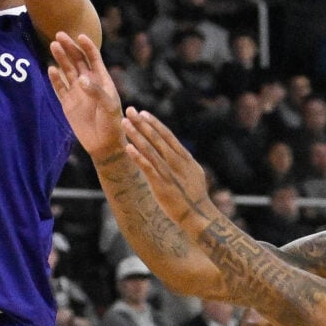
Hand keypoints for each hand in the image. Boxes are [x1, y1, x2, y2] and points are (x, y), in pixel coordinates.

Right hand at [46, 30, 123, 156]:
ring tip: (53, 46)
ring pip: (67, 71)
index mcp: (102, 80)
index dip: (87, 46)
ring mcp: (77, 93)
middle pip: (77, 60)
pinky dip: (55, 79)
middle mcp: (88, 83)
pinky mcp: (67, 104)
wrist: (104, 144)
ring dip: (60, 58)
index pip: (94, 58)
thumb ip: (96, 91)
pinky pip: (60, 88)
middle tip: (59, 35)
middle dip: (69, 47)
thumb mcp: (109, 106)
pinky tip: (50, 68)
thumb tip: (80, 79)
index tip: (80, 35)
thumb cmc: (113, 124)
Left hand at [121, 107, 215, 231]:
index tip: (143, 113)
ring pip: (150, 149)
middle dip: (142, 123)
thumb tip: (178, 153)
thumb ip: (184, 162)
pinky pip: (148, 167)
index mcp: (185, 158)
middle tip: (130, 110)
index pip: (168, 136)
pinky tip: (128, 147)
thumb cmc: (195, 196)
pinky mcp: (162, 185)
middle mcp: (177, 162)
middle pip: (157, 138)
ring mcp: (169, 172)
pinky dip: (138, 156)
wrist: (199, 215)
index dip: (154, 123)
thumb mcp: (193, 173)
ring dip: (137, 135)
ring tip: (125, 123)